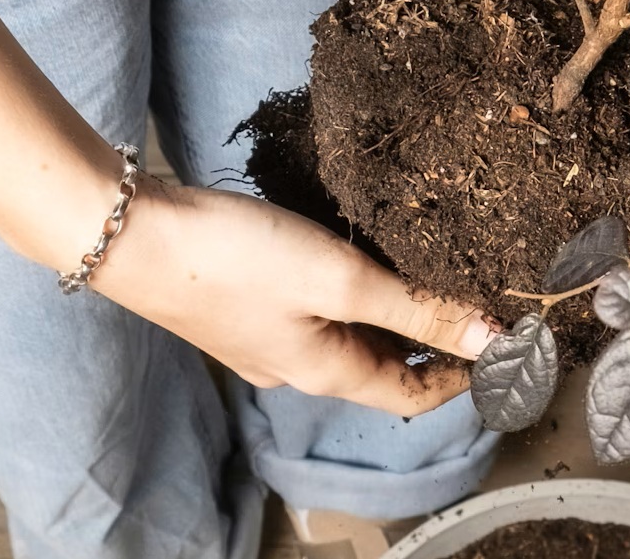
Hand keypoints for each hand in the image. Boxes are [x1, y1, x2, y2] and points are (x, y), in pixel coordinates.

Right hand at [94, 183, 498, 416]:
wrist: (128, 233)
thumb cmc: (235, 258)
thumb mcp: (341, 279)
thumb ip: (418, 307)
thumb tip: (493, 339)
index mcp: (325, 372)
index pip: (411, 396)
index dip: (460, 378)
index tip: (501, 352)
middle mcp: (294, 366)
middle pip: (379, 364)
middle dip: (428, 338)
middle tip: (472, 294)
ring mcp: (262, 338)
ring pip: (345, 333)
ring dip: (388, 310)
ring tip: (425, 265)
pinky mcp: (240, 304)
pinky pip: (311, 309)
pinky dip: (346, 289)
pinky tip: (351, 249)